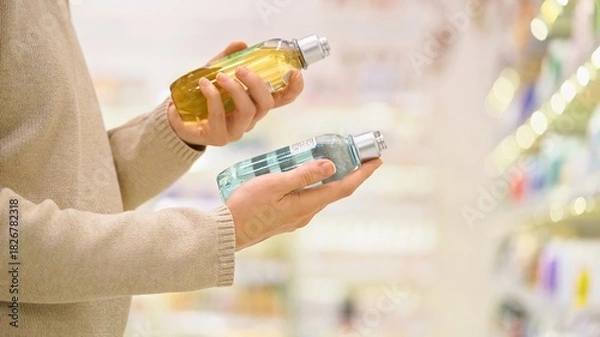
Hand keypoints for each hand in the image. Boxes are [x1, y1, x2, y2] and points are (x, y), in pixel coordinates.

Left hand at [168, 41, 304, 146]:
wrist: (178, 118)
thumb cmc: (202, 96)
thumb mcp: (216, 72)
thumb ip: (228, 59)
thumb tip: (241, 44)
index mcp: (255, 103)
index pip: (281, 99)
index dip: (293, 89)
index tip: (295, 73)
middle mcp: (250, 118)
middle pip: (266, 104)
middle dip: (256, 84)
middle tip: (241, 69)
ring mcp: (236, 130)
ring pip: (247, 111)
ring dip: (235, 90)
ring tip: (220, 76)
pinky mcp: (218, 137)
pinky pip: (220, 117)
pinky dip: (213, 97)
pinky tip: (204, 85)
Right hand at [226, 159, 382, 250]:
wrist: (226, 233)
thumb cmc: (247, 207)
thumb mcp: (275, 184)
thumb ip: (303, 174)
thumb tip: (331, 165)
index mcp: (308, 205)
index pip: (344, 187)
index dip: (362, 173)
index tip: (377, 160)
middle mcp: (307, 214)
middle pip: (335, 190)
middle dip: (348, 172)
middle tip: (354, 152)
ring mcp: (296, 218)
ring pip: (319, 194)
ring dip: (329, 177)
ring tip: (329, 157)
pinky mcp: (285, 218)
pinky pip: (306, 198)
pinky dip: (313, 184)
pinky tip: (302, 174)